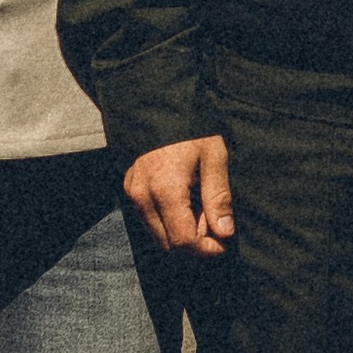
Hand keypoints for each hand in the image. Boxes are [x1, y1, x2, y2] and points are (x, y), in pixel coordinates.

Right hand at [124, 135, 234, 255]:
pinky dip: (167, 221)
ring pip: (157, 235)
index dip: (206, 249)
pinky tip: (184, 202)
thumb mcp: (214, 157)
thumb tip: (224, 232)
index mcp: (165, 189)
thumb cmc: (192, 128)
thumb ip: (218, 196)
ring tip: (200, 209)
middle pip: (168, 244)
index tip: (223, 243)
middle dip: (194, 242)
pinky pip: (148, 219)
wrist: (159, 104)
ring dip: (180, 232)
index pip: (183, 240)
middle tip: (214, 221)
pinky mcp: (128, 189)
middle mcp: (142, 197)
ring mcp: (132, 194)